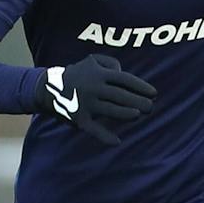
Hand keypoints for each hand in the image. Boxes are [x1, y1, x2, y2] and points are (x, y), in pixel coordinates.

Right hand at [40, 54, 157, 145]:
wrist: (49, 88)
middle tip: (151, 107)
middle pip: (121, 96)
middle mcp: (94, 88)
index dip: (141, 87)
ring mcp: (86, 104)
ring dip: (127, 114)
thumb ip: (111, 63)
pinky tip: (117, 141)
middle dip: (139, 102)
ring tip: (138, 114)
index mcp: (99, 74)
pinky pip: (94, 129)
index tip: (154, 93)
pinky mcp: (79, 118)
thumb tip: (123, 73)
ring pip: (111, 111)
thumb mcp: (92, 61)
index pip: (125, 80)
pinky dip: (105, 137)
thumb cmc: (78, 74)